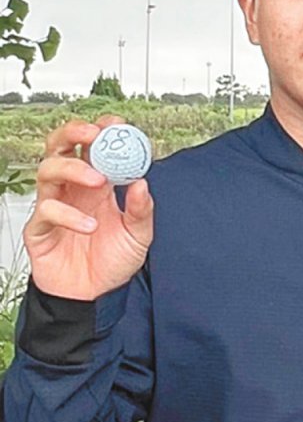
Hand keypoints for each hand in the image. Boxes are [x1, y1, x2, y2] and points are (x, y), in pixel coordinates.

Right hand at [23, 114, 154, 299]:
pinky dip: (68, 214)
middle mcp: (73, 190)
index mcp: (97, 185)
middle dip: (74, 132)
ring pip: (47, 169)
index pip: (92, 146)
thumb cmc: (112, 262)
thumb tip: (142, 182)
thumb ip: (142, 209)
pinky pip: (46, 211)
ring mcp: (55, 206)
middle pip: (61, 146)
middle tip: (94, 135)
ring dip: (72, 167)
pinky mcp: (40, 229)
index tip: (117, 124)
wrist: (94, 297)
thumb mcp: (139, 235)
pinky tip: (90, 226)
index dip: (101, 130)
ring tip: (97, 180)